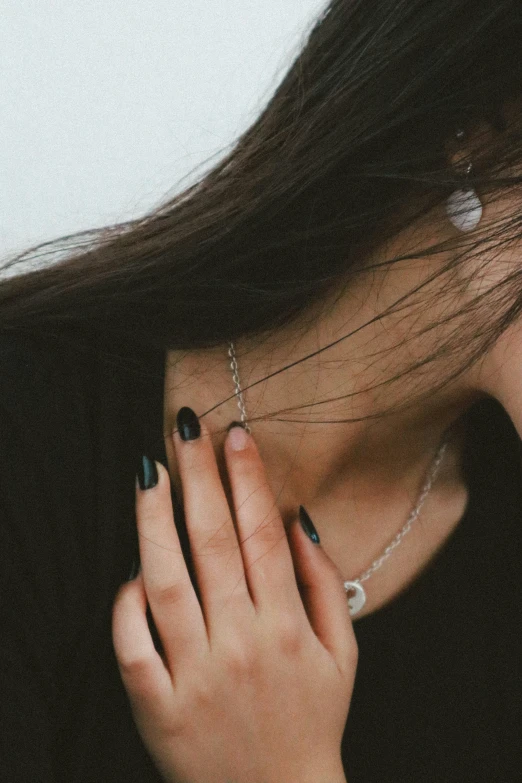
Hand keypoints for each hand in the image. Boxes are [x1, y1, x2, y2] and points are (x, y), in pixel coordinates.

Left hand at [112, 413, 356, 782]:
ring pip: (165, 582)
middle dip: (199, 477)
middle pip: (212, 543)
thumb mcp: (343, 652)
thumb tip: (299, 520)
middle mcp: (240, 644)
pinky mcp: (158, 707)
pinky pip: (132, 645)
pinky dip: (126, 604)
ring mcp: (196, 675)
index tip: (234, 435)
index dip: (248, 478)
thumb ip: (324, 583)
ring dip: (153, 522)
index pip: (262, 534)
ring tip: (149, 474)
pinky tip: (132, 569)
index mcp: (286, 628)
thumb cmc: (312, 718)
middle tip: (186, 429)